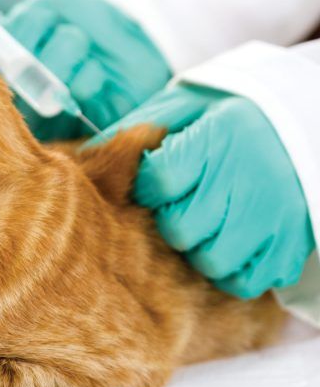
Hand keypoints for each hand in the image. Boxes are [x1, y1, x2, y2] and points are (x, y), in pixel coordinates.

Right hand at [0, 0, 170, 137]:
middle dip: (30, 27)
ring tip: (75, 39)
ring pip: (42, 70)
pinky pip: (74, 90)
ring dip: (65, 42)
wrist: (127, 29)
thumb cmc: (59, 11)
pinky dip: (89, 69)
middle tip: (44, 14)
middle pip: (0, 64)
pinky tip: (96, 71)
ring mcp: (33, 117)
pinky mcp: (69, 128)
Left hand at [101, 85, 314, 298]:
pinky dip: (233, 270)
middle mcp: (246, 181)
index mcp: (215, 141)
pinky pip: (247, 280)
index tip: (159, 180)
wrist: (304, 118)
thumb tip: (88, 157)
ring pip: (211, 261)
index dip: (150, 186)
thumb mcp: (184, 105)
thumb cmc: (230, 113)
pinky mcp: (290, 244)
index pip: (158, 182)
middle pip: (180, 229)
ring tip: (207, 224)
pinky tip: (231, 243)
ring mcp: (272, 217)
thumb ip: (138, 129)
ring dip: (200, 248)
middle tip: (184, 203)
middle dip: (172, 219)